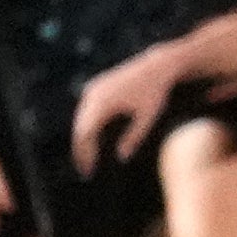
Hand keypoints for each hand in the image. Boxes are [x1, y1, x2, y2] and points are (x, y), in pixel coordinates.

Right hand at [71, 44, 188, 173]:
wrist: (157, 65)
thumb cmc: (155, 92)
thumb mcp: (148, 117)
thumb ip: (134, 138)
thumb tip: (121, 158)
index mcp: (104, 102)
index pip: (85, 134)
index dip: (85, 154)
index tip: (89, 171)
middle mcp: (93, 94)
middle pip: (79, 129)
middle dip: (82, 151)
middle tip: (87, 171)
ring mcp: (93, 88)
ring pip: (81, 120)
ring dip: (83, 140)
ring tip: (90, 160)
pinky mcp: (96, 86)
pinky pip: (86, 111)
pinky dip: (87, 127)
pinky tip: (94, 142)